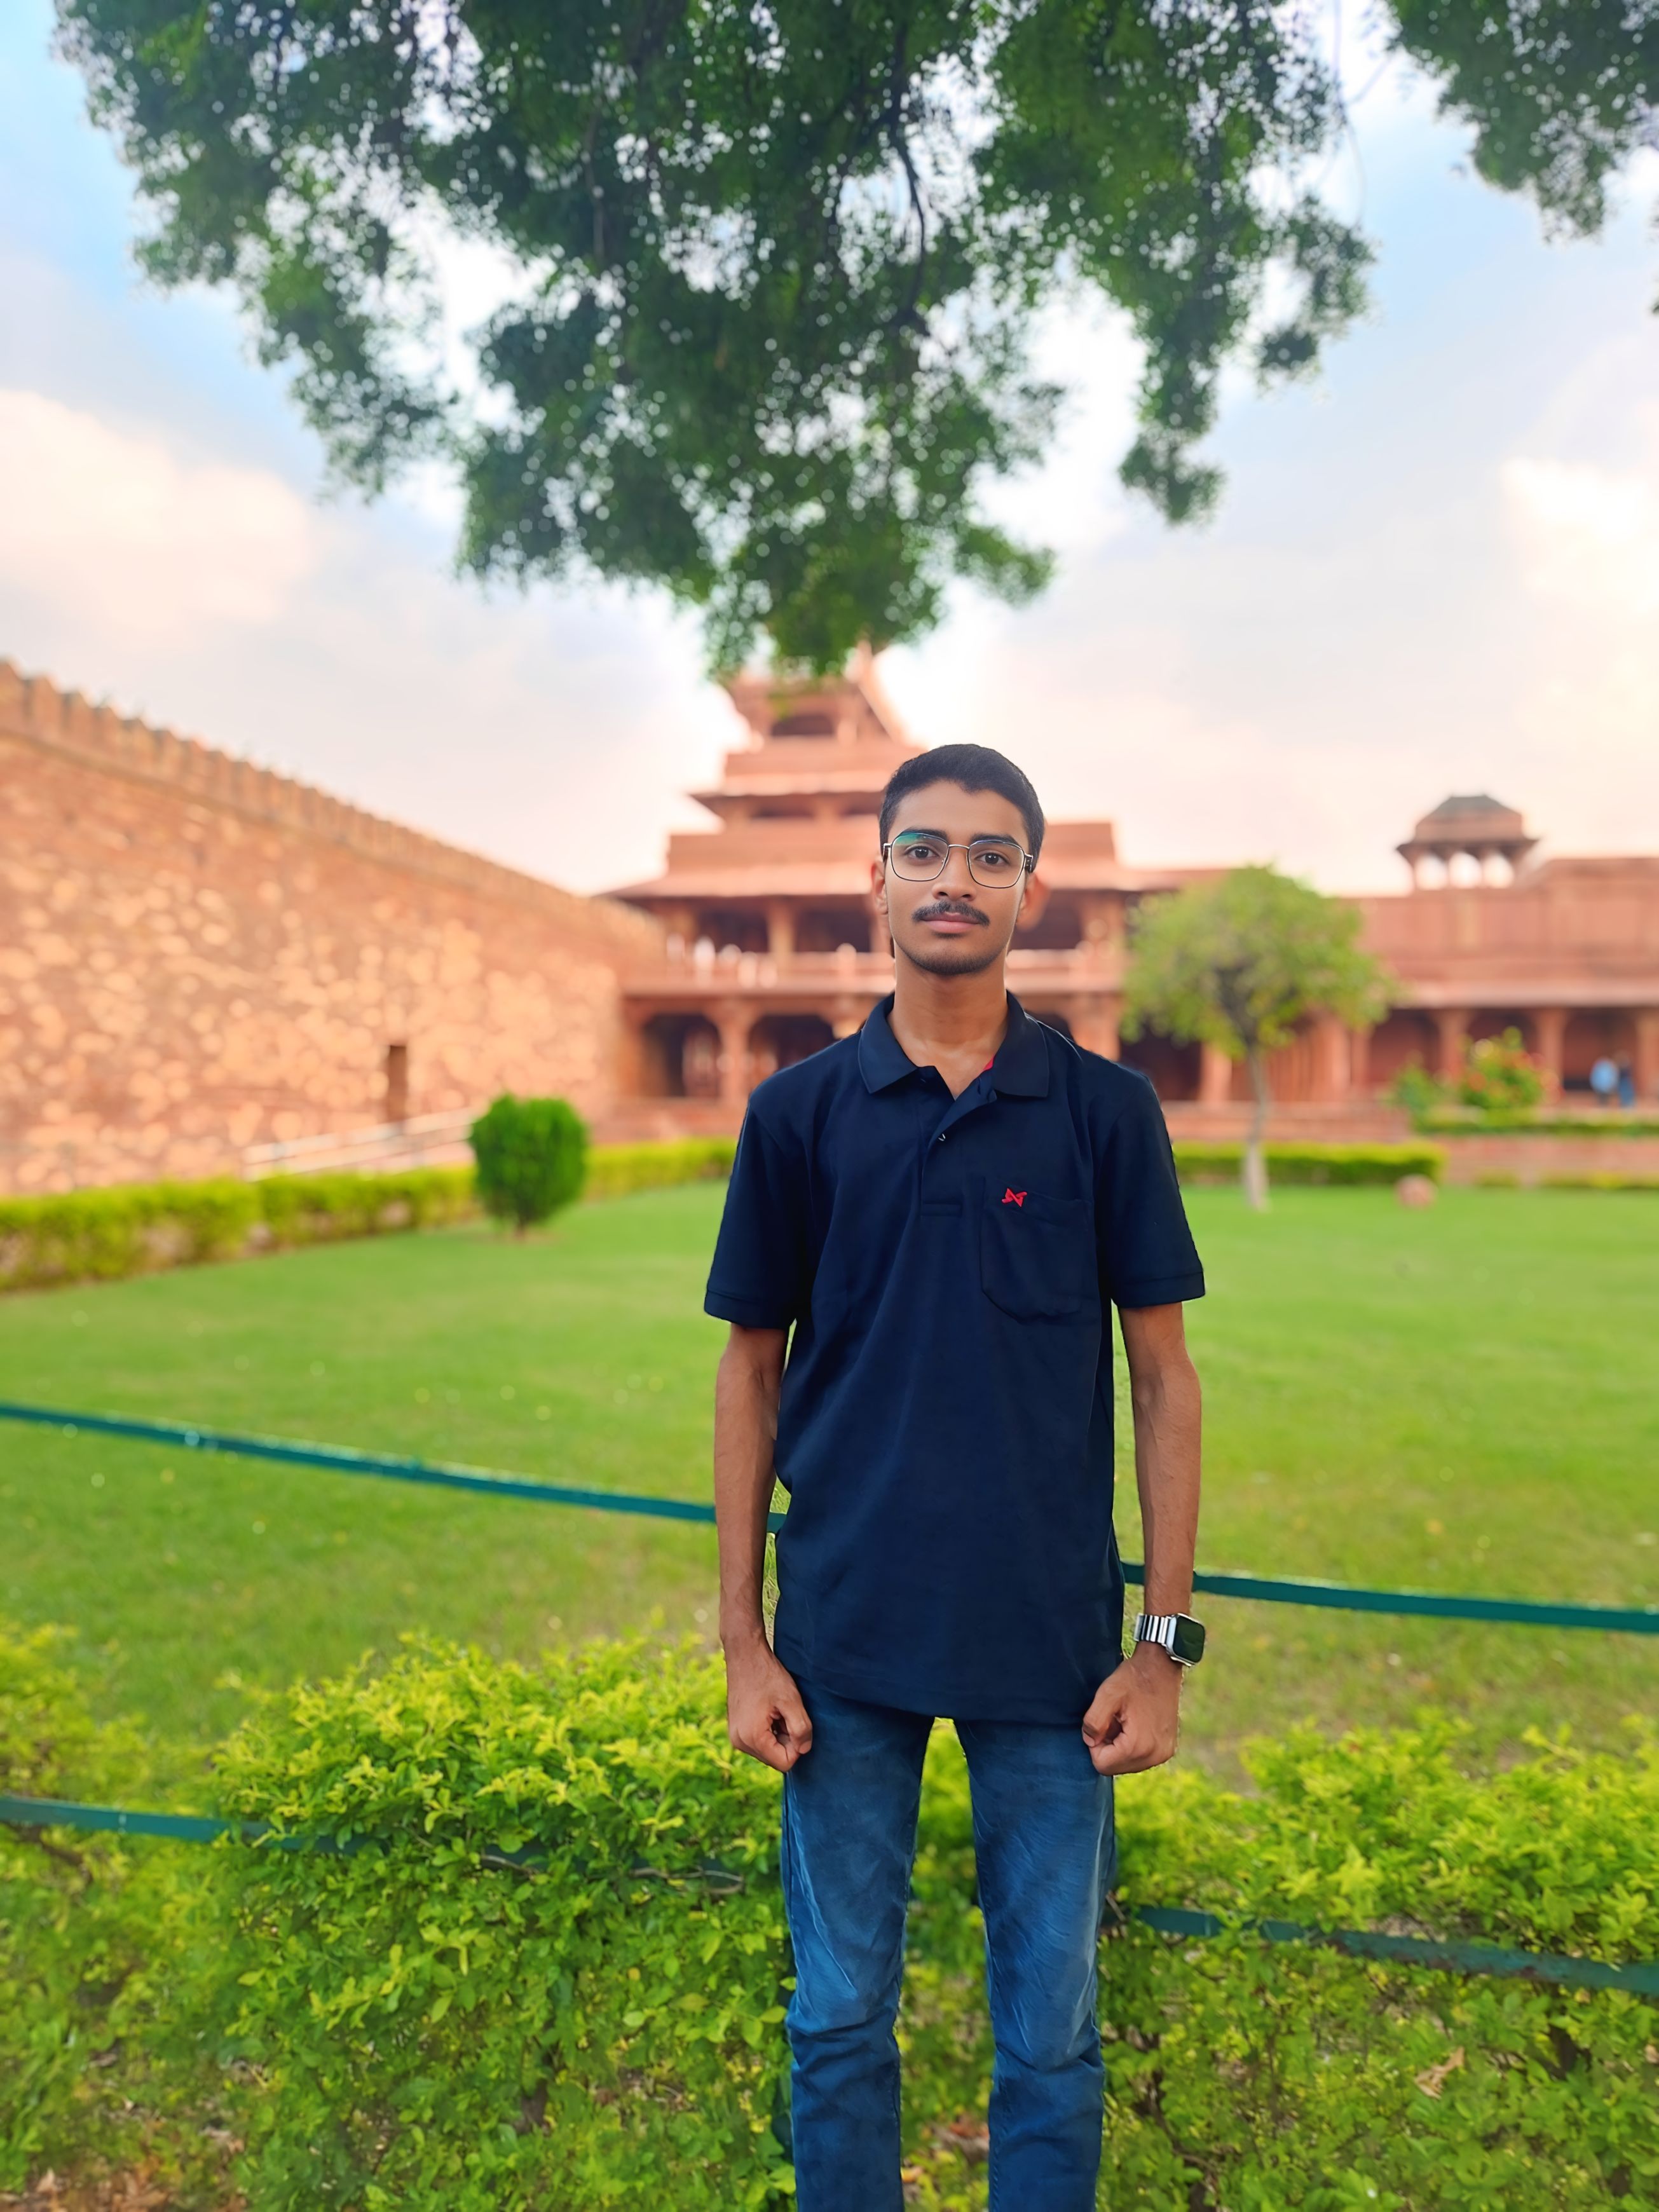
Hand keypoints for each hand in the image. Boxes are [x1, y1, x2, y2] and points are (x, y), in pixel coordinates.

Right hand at [724, 1637, 812, 1771]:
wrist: (744, 1655)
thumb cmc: (768, 1675)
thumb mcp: (792, 1701)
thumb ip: (802, 1729)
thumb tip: (804, 1749)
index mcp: (752, 1738)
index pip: (785, 1763)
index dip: (797, 1745)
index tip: (793, 1720)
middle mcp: (739, 1742)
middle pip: (776, 1758)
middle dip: (786, 1739)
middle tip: (783, 1712)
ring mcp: (735, 1737)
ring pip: (768, 1751)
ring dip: (778, 1734)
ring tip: (775, 1710)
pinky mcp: (736, 1730)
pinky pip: (759, 1742)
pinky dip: (768, 1730)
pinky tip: (768, 1710)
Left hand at [1081, 1643, 1181, 1775]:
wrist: (1161, 1667)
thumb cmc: (1133, 1678)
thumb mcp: (1107, 1694)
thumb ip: (1093, 1722)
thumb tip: (1090, 1742)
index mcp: (1138, 1746)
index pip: (1102, 1765)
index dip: (1095, 1744)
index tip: (1104, 1722)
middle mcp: (1154, 1756)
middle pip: (1115, 1768)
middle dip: (1108, 1747)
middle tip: (1115, 1720)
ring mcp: (1163, 1754)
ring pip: (1127, 1764)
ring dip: (1120, 1747)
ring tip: (1126, 1721)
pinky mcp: (1167, 1749)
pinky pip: (1141, 1758)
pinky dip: (1133, 1746)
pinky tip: (1136, 1724)